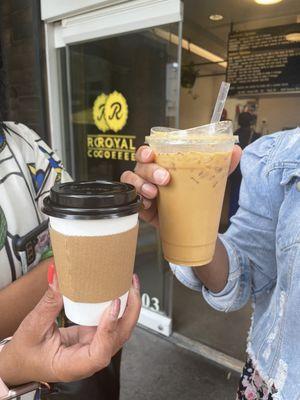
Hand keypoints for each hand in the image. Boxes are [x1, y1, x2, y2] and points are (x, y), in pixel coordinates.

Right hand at [0, 269, 140, 385]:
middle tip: (130, 285)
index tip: (113, 305)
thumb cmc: (25, 353)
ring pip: (118, 330)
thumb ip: (48, 303)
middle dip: (130, 310)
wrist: (22, 362)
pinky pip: (110, 322)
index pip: (100, 352)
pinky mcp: (92, 336)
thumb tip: (58, 277)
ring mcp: (93, 347)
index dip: (110, 329)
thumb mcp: (32, 327)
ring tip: (129, 283)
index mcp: (73, 365)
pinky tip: (119, 290)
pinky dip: (117, 307)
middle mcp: (88, 358)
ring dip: (128, 307)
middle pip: (118, 338)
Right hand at [121, 145, 241, 227]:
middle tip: (165, 179)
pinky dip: (138, 201)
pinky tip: (148, 206)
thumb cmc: (195, 195)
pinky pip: (132, 200)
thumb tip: (237, 150)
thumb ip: (222, 165)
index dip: (145, 150)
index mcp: (162, 162)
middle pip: (140, 164)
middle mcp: (149, 173)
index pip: (148, 151)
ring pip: (131, 180)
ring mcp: (143, 189)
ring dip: (141, 185)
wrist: (192, 223)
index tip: (152, 154)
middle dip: (149, 170)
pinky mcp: (141, 206)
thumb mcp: (209, 180)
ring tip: (154, 194)